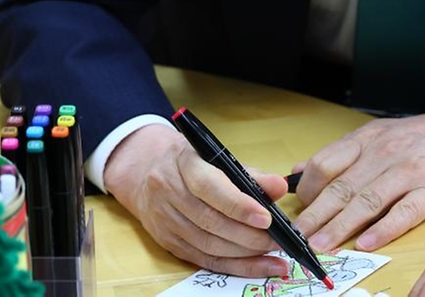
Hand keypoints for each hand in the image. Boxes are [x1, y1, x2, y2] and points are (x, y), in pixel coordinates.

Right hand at [104, 124, 289, 276]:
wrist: (146, 171)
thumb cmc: (191, 163)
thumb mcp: (219, 158)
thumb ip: (251, 174)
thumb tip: (279, 187)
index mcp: (184, 163)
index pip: (210, 187)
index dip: (239, 205)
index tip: (267, 218)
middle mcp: (169, 192)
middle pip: (210, 222)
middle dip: (249, 235)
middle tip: (277, 240)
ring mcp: (165, 220)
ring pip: (207, 245)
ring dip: (244, 253)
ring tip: (273, 253)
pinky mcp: (167, 242)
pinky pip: (203, 260)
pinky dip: (234, 266)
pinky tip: (259, 266)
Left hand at [293, 101, 424, 250]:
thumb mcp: (381, 133)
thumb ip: (342, 154)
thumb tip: (298, 171)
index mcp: (369, 138)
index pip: (325, 163)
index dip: (306, 190)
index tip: (295, 212)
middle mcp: (386, 152)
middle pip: (342, 187)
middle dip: (315, 216)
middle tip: (296, 238)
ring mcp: (410, 171)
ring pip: (368, 201)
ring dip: (341, 227)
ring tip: (321, 246)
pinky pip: (405, 212)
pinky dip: (385, 229)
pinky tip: (368, 244)